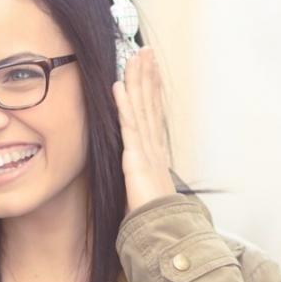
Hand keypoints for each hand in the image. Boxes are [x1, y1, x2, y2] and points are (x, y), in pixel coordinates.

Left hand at [112, 46, 177, 210]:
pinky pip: (129, 125)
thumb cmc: (153, 217)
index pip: (152, 112)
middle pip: (150, 102)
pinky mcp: (136, 158)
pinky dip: (124, 104)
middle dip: (147, 75)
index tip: (150, 68)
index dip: (151, 88)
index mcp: (154, 152)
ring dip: (138, 80)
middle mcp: (153, 145)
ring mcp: (146, 150)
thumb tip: (138, 175)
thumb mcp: (144, 191)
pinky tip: (118, 85)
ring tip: (135, 56)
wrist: (162, 231)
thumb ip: (141, 178)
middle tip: (145, 50)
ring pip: (141, 107)